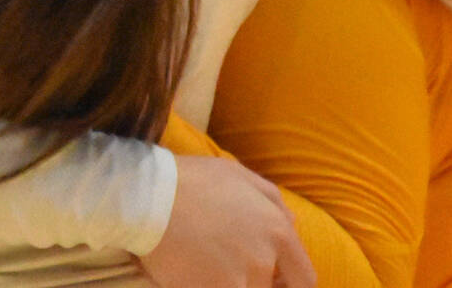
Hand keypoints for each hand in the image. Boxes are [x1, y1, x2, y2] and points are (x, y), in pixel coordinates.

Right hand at [140, 155, 314, 287]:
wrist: (147, 196)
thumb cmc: (190, 180)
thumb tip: (291, 224)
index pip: (304, 278)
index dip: (289, 284)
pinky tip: (192, 276)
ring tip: (205, 269)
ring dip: (229, 283)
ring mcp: (239, 279)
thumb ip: (271, 200)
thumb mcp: (237, 175)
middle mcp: (265, 259)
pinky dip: (206, 286)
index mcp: (278, 231)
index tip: (274, 282)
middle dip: (254, 282)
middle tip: (229, 270)